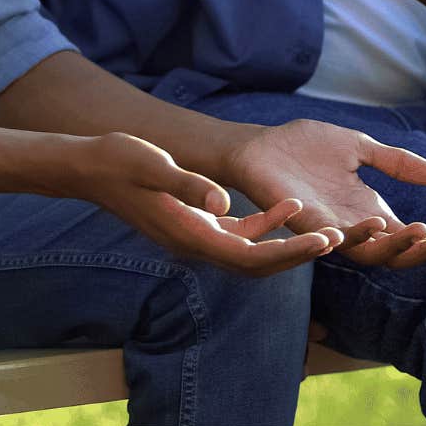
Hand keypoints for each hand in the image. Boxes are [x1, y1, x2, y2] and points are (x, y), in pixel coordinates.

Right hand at [57, 132, 338, 275]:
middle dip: (298, 255)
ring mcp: (195, 236)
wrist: (87, 167)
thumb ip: (187, 183)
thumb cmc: (118, 161)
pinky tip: (288, 207)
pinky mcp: (195, 223)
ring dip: (288, 245)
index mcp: (189, 235)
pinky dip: (266, 226)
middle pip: (258, 264)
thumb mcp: (152, 164)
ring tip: (326, 232)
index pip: (250, 256)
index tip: (323, 242)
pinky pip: (238, 234)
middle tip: (338, 241)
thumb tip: (223, 201)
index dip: (290, 252)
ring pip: (252, 253)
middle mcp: (195, 244)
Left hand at [221, 119, 425, 269]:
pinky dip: (351, 235)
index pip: (406, 238)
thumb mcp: (359, 148)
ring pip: (366, 250)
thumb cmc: (305, 148)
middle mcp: (351, 226)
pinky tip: (374, 226)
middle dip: (424, 251)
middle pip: (394, 253)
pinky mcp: (303, 223)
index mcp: (367, 212)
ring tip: (419, 231)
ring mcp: (327, 228)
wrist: (260, 146)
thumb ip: (394, 162)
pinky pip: (330, 237)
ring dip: (394, 244)